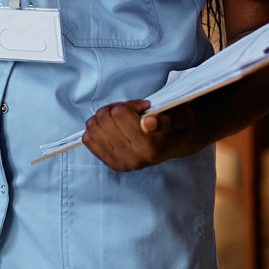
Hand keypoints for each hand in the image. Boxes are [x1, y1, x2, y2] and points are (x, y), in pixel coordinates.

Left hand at [82, 100, 198, 171]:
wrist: (177, 144)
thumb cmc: (178, 126)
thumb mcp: (180, 117)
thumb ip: (166, 120)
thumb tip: (148, 123)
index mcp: (152, 147)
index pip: (120, 114)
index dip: (130, 105)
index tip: (143, 107)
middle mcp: (135, 159)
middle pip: (104, 118)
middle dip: (116, 108)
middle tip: (131, 112)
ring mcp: (121, 163)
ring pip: (93, 126)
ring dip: (105, 117)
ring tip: (123, 119)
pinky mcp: (111, 163)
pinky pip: (88, 139)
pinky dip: (97, 128)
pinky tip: (113, 128)